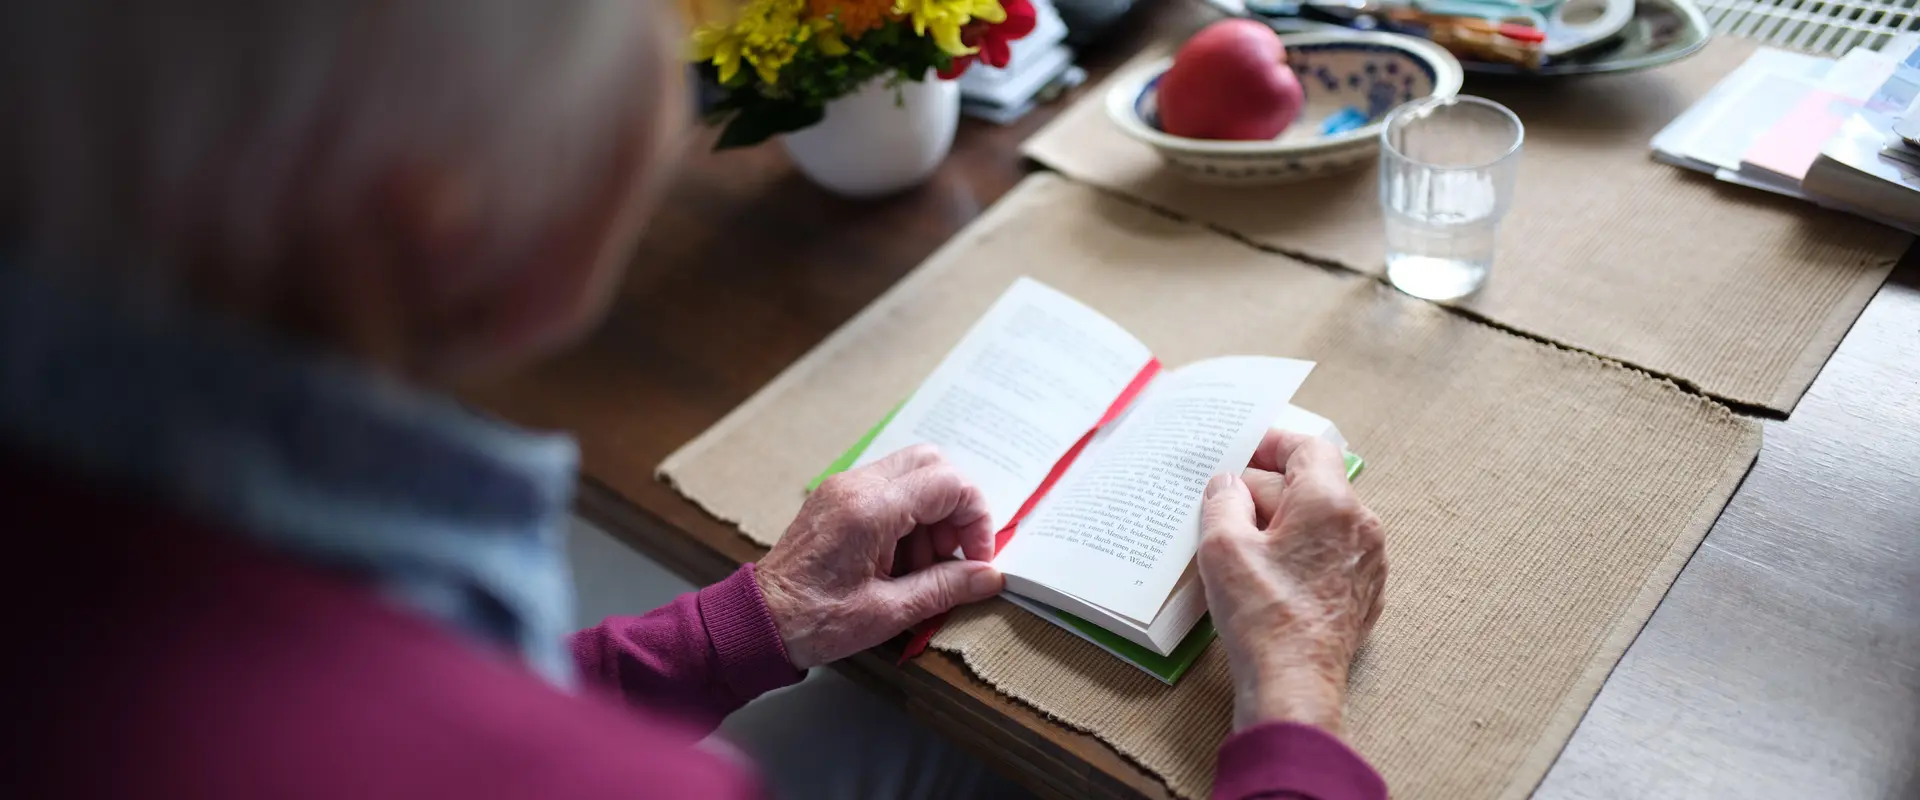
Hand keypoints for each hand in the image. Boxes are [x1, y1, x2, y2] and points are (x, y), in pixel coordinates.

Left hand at [755, 445, 1005, 669]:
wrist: (758, 622)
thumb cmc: (815, 622)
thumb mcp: (889, 612)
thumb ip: (946, 587)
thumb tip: (989, 576)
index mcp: (869, 510)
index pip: (949, 484)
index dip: (976, 519)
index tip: (976, 559)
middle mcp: (856, 486)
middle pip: (933, 464)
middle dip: (956, 509)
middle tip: (953, 555)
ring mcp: (843, 487)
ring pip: (912, 474)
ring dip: (932, 516)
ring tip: (921, 569)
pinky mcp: (836, 498)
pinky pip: (888, 489)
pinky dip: (907, 518)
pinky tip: (899, 561)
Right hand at [1197, 430, 1386, 734]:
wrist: (1294, 683)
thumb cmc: (1262, 615)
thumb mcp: (1222, 546)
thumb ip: (1223, 499)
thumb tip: (1229, 484)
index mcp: (1331, 502)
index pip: (1308, 448)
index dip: (1273, 443)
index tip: (1245, 450)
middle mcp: (1360, 525)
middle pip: (1313, 485)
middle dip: (1268, 487)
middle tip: (1227, 500)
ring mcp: (1368, 561)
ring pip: (1322, 520)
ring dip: (1284, 520)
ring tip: (1243, 539)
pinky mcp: (1363, 592)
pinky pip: (1331, 552)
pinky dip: (1302, 550)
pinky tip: (1268, 571)